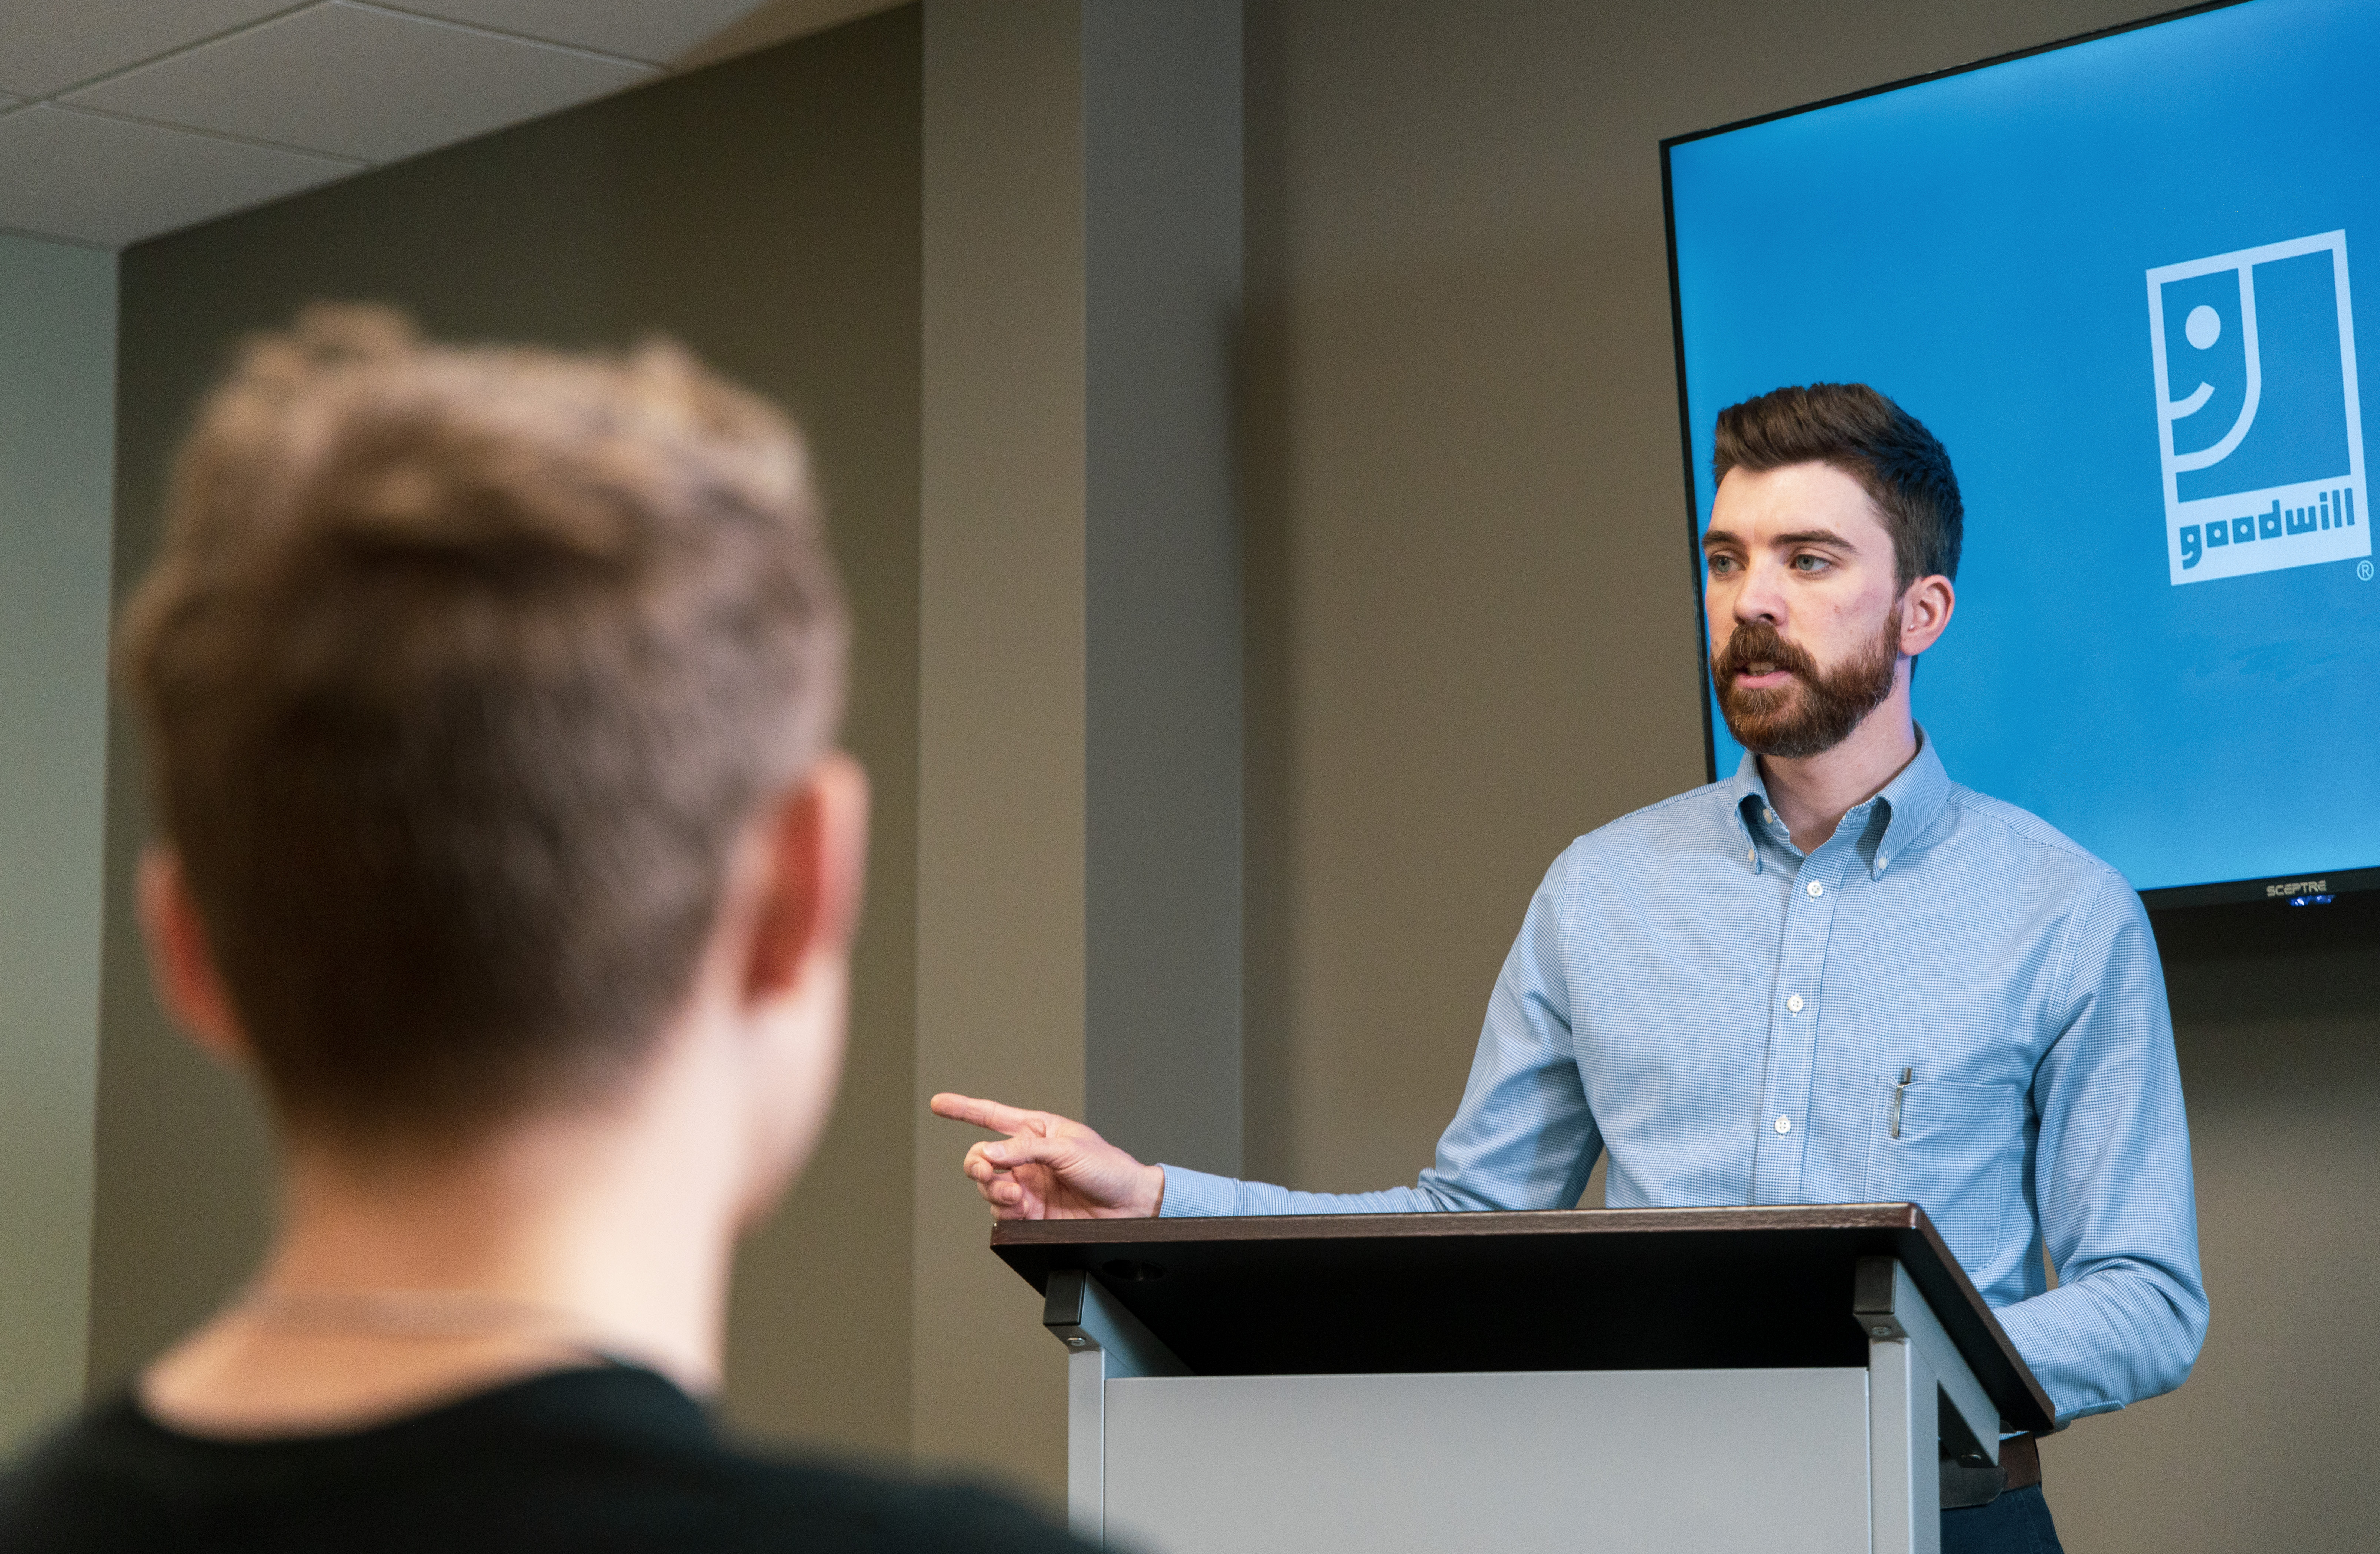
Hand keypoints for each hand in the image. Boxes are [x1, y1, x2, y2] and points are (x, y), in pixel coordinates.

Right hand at [928, 1094, 1163, 1219]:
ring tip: (1017, 1195)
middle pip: (982, 1158)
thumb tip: (988, 1153)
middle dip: (978, 1164)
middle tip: (988, 1172)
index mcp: (1037, 1131)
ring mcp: (1027, 1186)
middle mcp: (1027, 1158)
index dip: (964, 1109)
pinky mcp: (1031, 1213)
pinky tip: (1021, 1208)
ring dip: (994, 1190)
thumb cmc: (1108, 1168)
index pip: (992, 1116)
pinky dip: (1004, 1211)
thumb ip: (1025, 1149)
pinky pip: (1001, 1212)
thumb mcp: (1068, 1149)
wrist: (1130, 1207)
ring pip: (988, 1187)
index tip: (938, 1103)